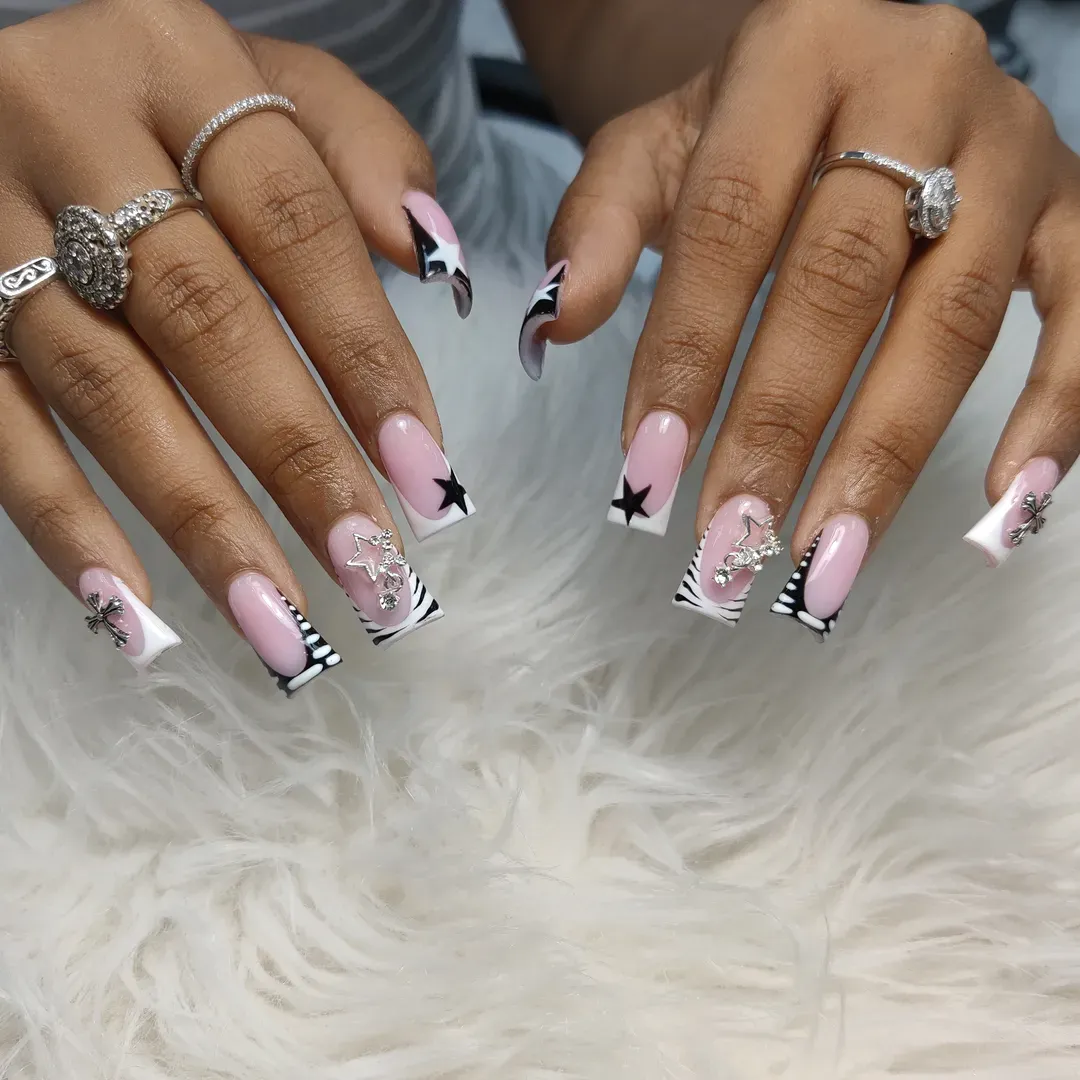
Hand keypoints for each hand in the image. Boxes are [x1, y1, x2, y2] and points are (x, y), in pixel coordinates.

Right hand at [0, 0, 475, 689]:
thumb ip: (363, 157)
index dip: (366, 358)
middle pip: (202, 318)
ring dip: (195, 520)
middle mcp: (69, 130)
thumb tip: (436, 260)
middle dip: (295, 461)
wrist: (23, 79)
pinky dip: (62, 523)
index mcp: (177, 67)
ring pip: (101, 388)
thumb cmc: (176, 103)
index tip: (429, 476)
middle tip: (370, 572)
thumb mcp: (276, 85)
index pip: (296, 227)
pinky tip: (131, 610)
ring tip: (277, 623)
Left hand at [524, 0, 1078, 637]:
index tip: (648, 474)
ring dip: (888, 453)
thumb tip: (552, 327)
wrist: (853, 69)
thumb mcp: (653, 146)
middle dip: (781, 427)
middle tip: (732, 541)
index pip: (729, 224)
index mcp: (797, 54)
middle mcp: (920, 81)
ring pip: (957, 315)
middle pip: (843, 281)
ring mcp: (1014, 145)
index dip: (687, 357)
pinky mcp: (1074, 203)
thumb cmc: (743, 128)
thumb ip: (597, 225)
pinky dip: (1058, 412)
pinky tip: (1004, 507)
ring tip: (829, 558)